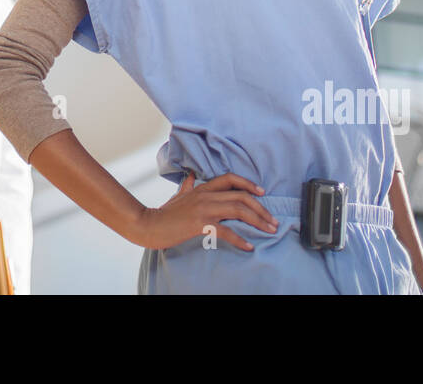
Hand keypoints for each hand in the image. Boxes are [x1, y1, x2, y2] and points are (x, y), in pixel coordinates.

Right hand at [133, 170, 278, 250]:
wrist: (149, 225)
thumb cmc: (164, 213)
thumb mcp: (178, 196)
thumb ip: (187, 186)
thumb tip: (191, 176)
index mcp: (202, 188)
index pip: (230, 179)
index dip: (248, 184)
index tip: (262, 193)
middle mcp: (206, 195)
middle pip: (241, 196)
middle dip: (261, 208)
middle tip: (273, 221)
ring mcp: (203, 209)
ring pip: (238, 210)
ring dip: (257, 221)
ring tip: (268, 230)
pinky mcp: (200, 224)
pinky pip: (226, 230)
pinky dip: (240, 239)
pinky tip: (249, 246)